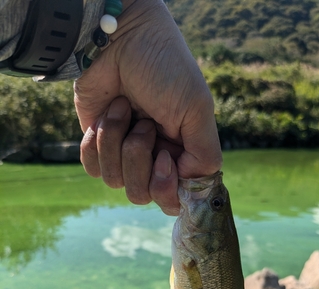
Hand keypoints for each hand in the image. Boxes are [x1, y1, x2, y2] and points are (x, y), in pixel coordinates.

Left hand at [74, 0, 221, 214]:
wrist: (119, 38)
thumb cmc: (164, 69)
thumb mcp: (197, 110)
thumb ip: (205, 156)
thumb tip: (191, 188)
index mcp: (181, 154)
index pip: (174, 199)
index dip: (166, 188)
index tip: (163, 158)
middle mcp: (154, 159)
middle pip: (142, 195)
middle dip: (138, 158)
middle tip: (144, 124)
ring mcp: (124, 154)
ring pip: (115, 181)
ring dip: (116, 140)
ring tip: (124, 108)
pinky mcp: (98, 145)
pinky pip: (93, 168)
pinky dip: (96, 141)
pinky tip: (106, 114)